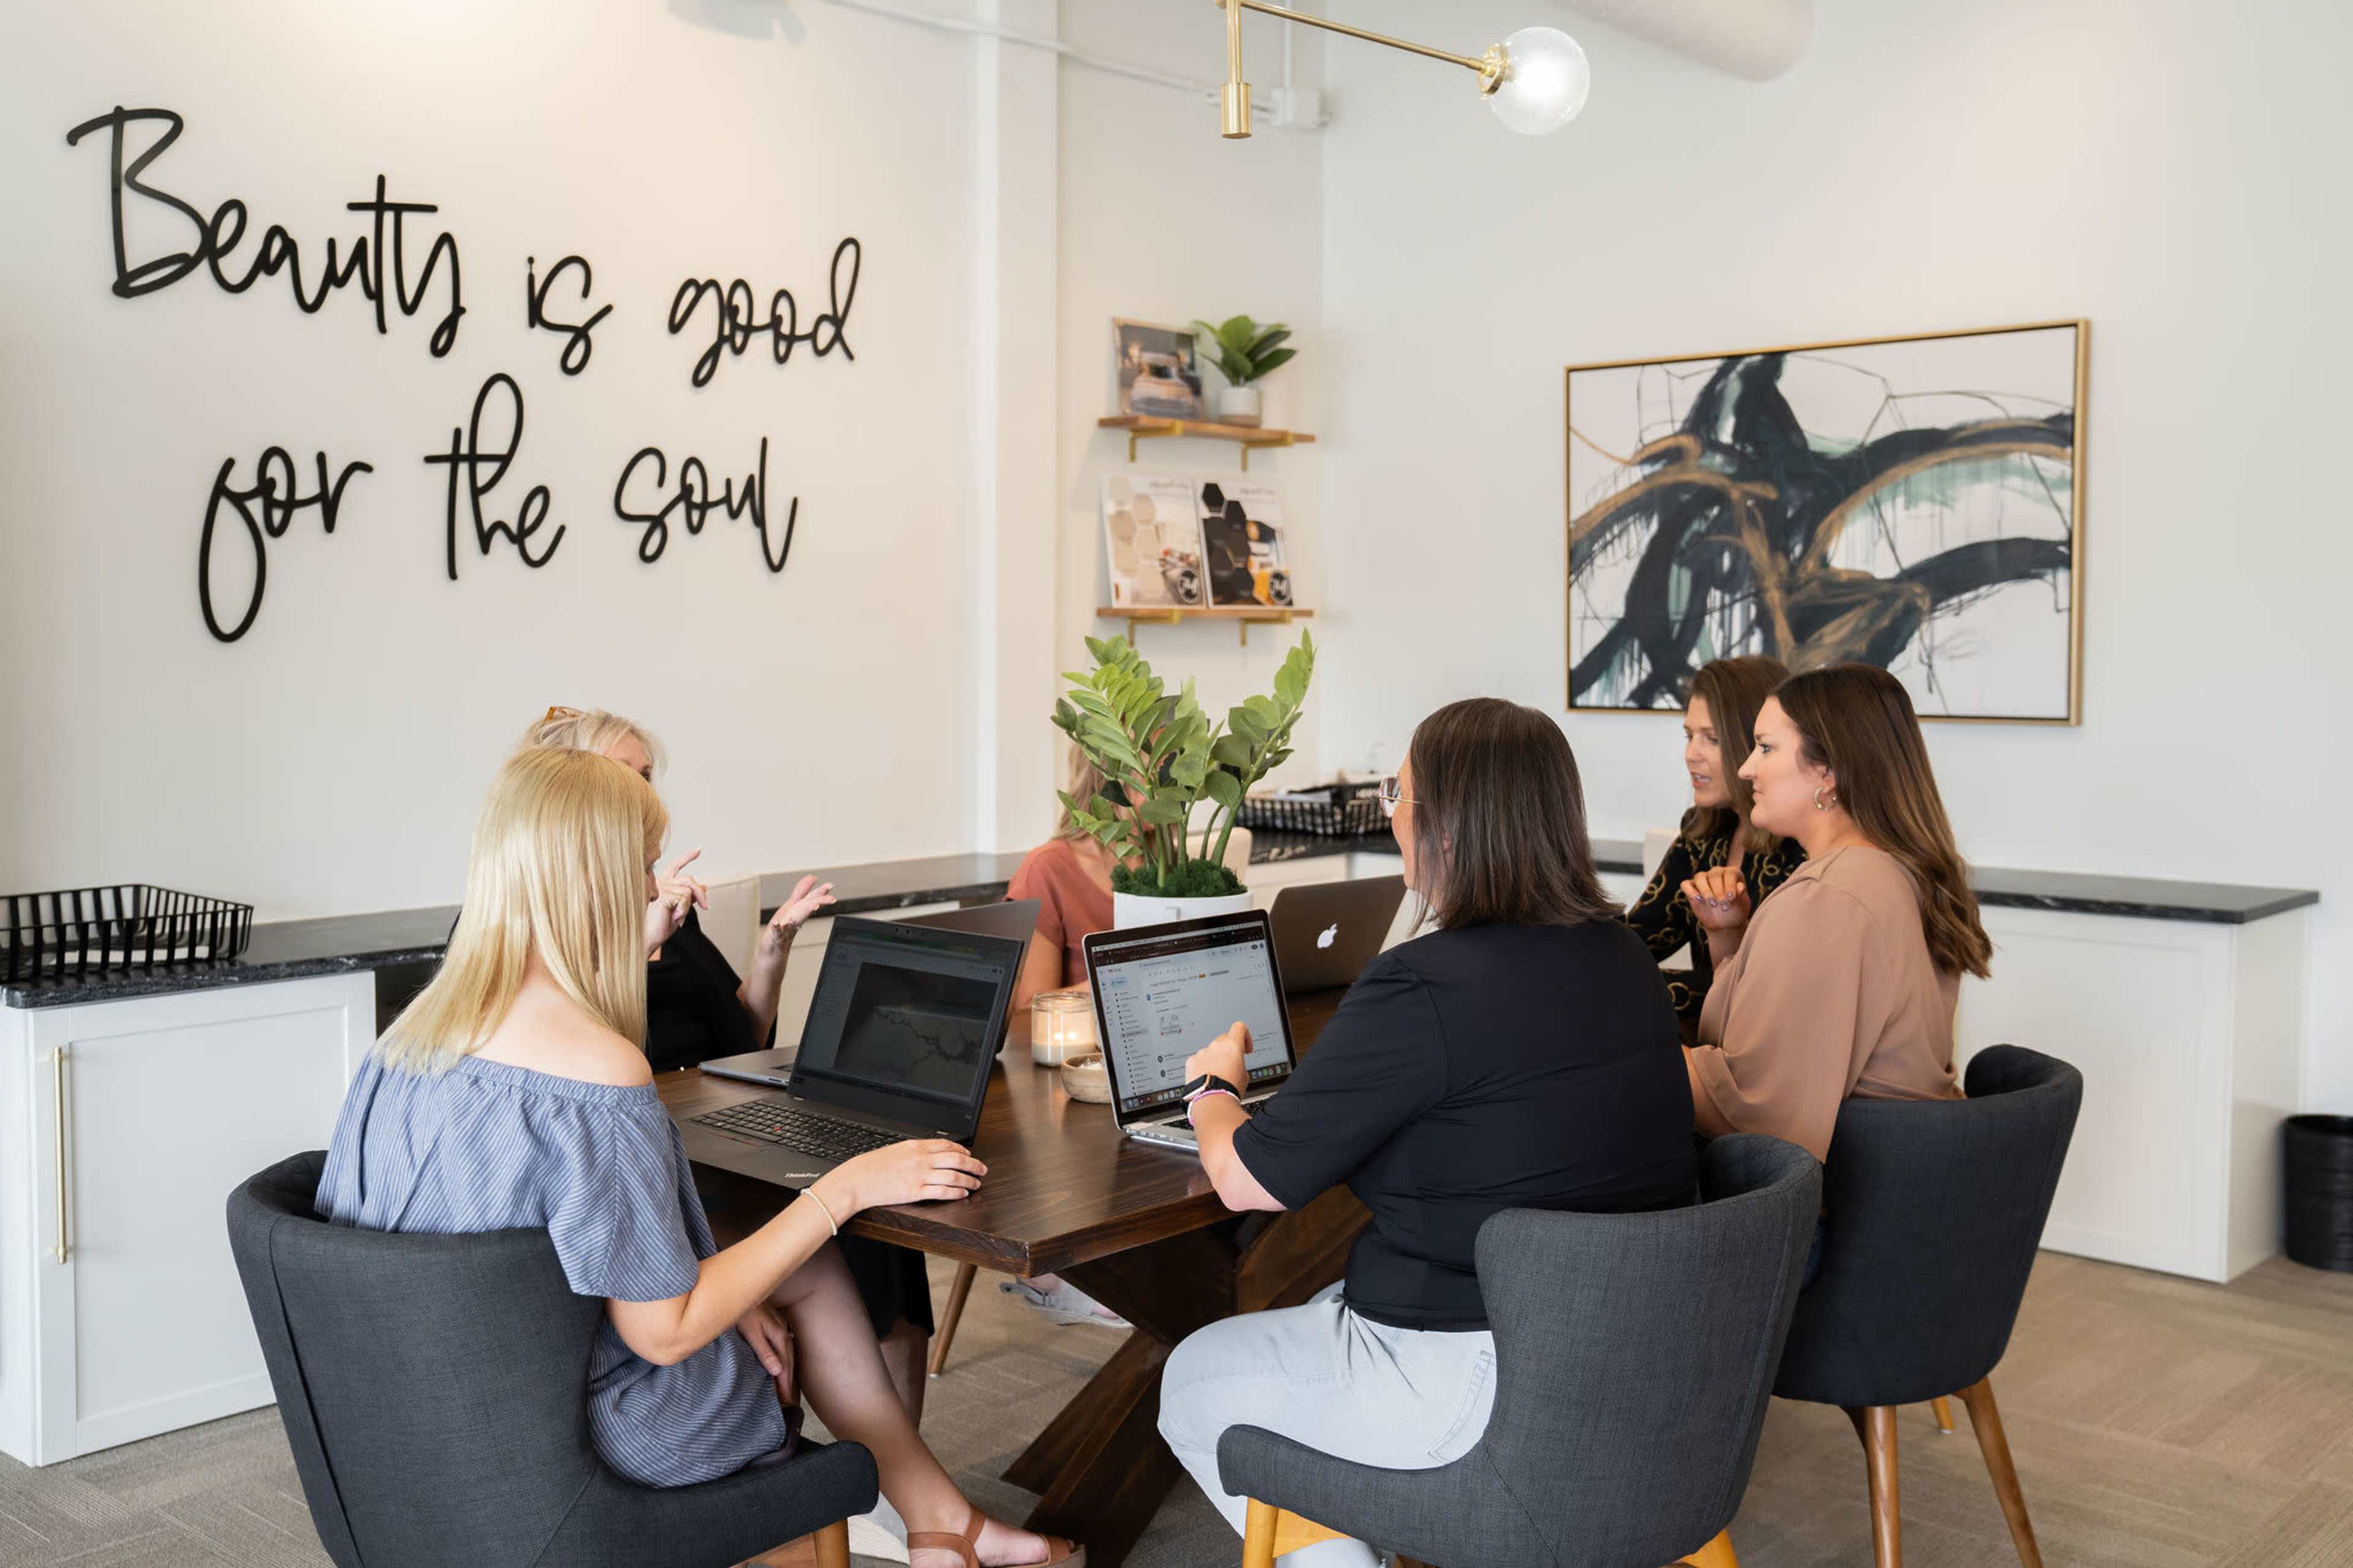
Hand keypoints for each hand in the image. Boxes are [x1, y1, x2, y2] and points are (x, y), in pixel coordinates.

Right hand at [644, 848, 707, 954]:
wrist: (646, 939)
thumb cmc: (659, 927)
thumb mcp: (678, 910)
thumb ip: (688, 897)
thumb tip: (703, 886)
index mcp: (662, 885)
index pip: (675, 866)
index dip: (687, 857)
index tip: (698, 850)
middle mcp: (659, 883)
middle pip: (689, 880)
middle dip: (700, 894)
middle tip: (706, 907)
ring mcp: (659, 887)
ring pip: (688, 891)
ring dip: (688, 907)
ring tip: (677, 918)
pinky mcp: (661, 894)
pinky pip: (684, 899)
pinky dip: (684, 911)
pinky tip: (673, 918)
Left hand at [735, 1302, 795, 1405]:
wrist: (741, 1291)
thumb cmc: (744, 1312)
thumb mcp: (751, 1333)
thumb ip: (764, 1352)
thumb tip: (777, 1371)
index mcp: (779, 1337)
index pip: (784, 1367)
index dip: (784, 1385)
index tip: (785, 1401)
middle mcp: (784, 1333)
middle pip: (789, 1362)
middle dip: (788, 1383)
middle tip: (788, 1401)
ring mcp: (782, 1329)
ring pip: (789, 1355)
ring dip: (788, 1373)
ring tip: (786, 1388)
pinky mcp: (777, 1326)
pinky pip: (785, 1349)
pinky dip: (785, 1361)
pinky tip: (782, 1365)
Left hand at [758, 876, 835, 958]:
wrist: (774, 951)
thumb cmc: (782, 929)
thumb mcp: (792, 906)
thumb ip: (801, 891)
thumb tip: (813, 877)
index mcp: (799, 912)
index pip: (811, 900)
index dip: (820, 892)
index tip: (829, 886)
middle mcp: (795, 920)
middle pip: (808, 909)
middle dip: (819, 902)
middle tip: (831, 899)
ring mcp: (787, 929)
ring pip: (797, 920)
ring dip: (804, 914)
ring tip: (813, 907)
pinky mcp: (777, 938)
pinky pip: (777, 933)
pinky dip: (778, 928)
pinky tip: (777, 924)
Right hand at [827, 1139, 986, 1212]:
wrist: (856, 1180)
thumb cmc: (871, 1167)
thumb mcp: (895, 1151)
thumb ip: (914, 1152)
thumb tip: (929, 1155)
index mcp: (915, 1146)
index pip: (947, 1145)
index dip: (963, 1150)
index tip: (969, 1155)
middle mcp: (920, 1158)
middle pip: (956, 1159)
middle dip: (973, 1164)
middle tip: (982, 1169)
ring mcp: (919, 1175)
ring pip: (954, 1175)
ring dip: (969, 1180)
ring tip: (976, 1184)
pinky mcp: (916, 1191)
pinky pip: (943, 1191)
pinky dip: (957, 1192)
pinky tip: (963, 1194)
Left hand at [1184, 1022, 1249, 1094]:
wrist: (1212, 1102)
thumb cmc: (1229, 1090)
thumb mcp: (1244, 1075)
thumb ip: (1239, 1062)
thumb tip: (1234, 1063)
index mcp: (1232, 1046)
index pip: (1239, 1027)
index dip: (1245, 1036)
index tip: (1244, 1047)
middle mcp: (1216, 1046)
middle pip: (1224, 1039)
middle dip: (1229, 1049)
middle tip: (1231, 1065)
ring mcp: (1202, 1053)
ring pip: (1210, 1051)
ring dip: (1215, 1059)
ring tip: (1218, 1076)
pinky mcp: (1191, 1061)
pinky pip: (1199, 1059)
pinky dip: (1203, 1066)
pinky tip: (1207, 1078)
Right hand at [1680, 866, 1750, 933]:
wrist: (1725, 923)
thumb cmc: (1736, 911)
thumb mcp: (1743, 905)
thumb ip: (1742, 896)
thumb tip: (1740, 886)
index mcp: (1732, 873)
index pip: (1730, 873)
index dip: (1730, 885)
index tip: (1731, 898)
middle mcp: (1717, 872)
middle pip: (1714, 875)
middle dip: (1719, 891)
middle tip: (1723, 907)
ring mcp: (1703, 878)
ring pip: (1699, 877)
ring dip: (1705, 890)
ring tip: (1712, 904)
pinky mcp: (1691, 887)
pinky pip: (1685, 884)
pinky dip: (1690, 891)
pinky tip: (1698, 899)